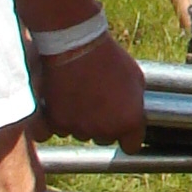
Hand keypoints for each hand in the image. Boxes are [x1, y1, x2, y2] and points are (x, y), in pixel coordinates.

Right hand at [37, 30, 145, 145]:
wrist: (75, 45)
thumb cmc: (108, 57)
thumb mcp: (135, 78)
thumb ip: (134, 102)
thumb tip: (133, 112)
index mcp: (129, 121)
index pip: (131, 146)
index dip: (127, 136)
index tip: (122, 126)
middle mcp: (105, 130)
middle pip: (104, 138)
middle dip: (102, 125)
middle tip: (97, 101)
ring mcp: (80, 128)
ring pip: (81, 134)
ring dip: (80, 121)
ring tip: (78, 94)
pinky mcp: (57, 122)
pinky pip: (58, 131)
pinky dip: (58, 120)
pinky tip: (60, 105)